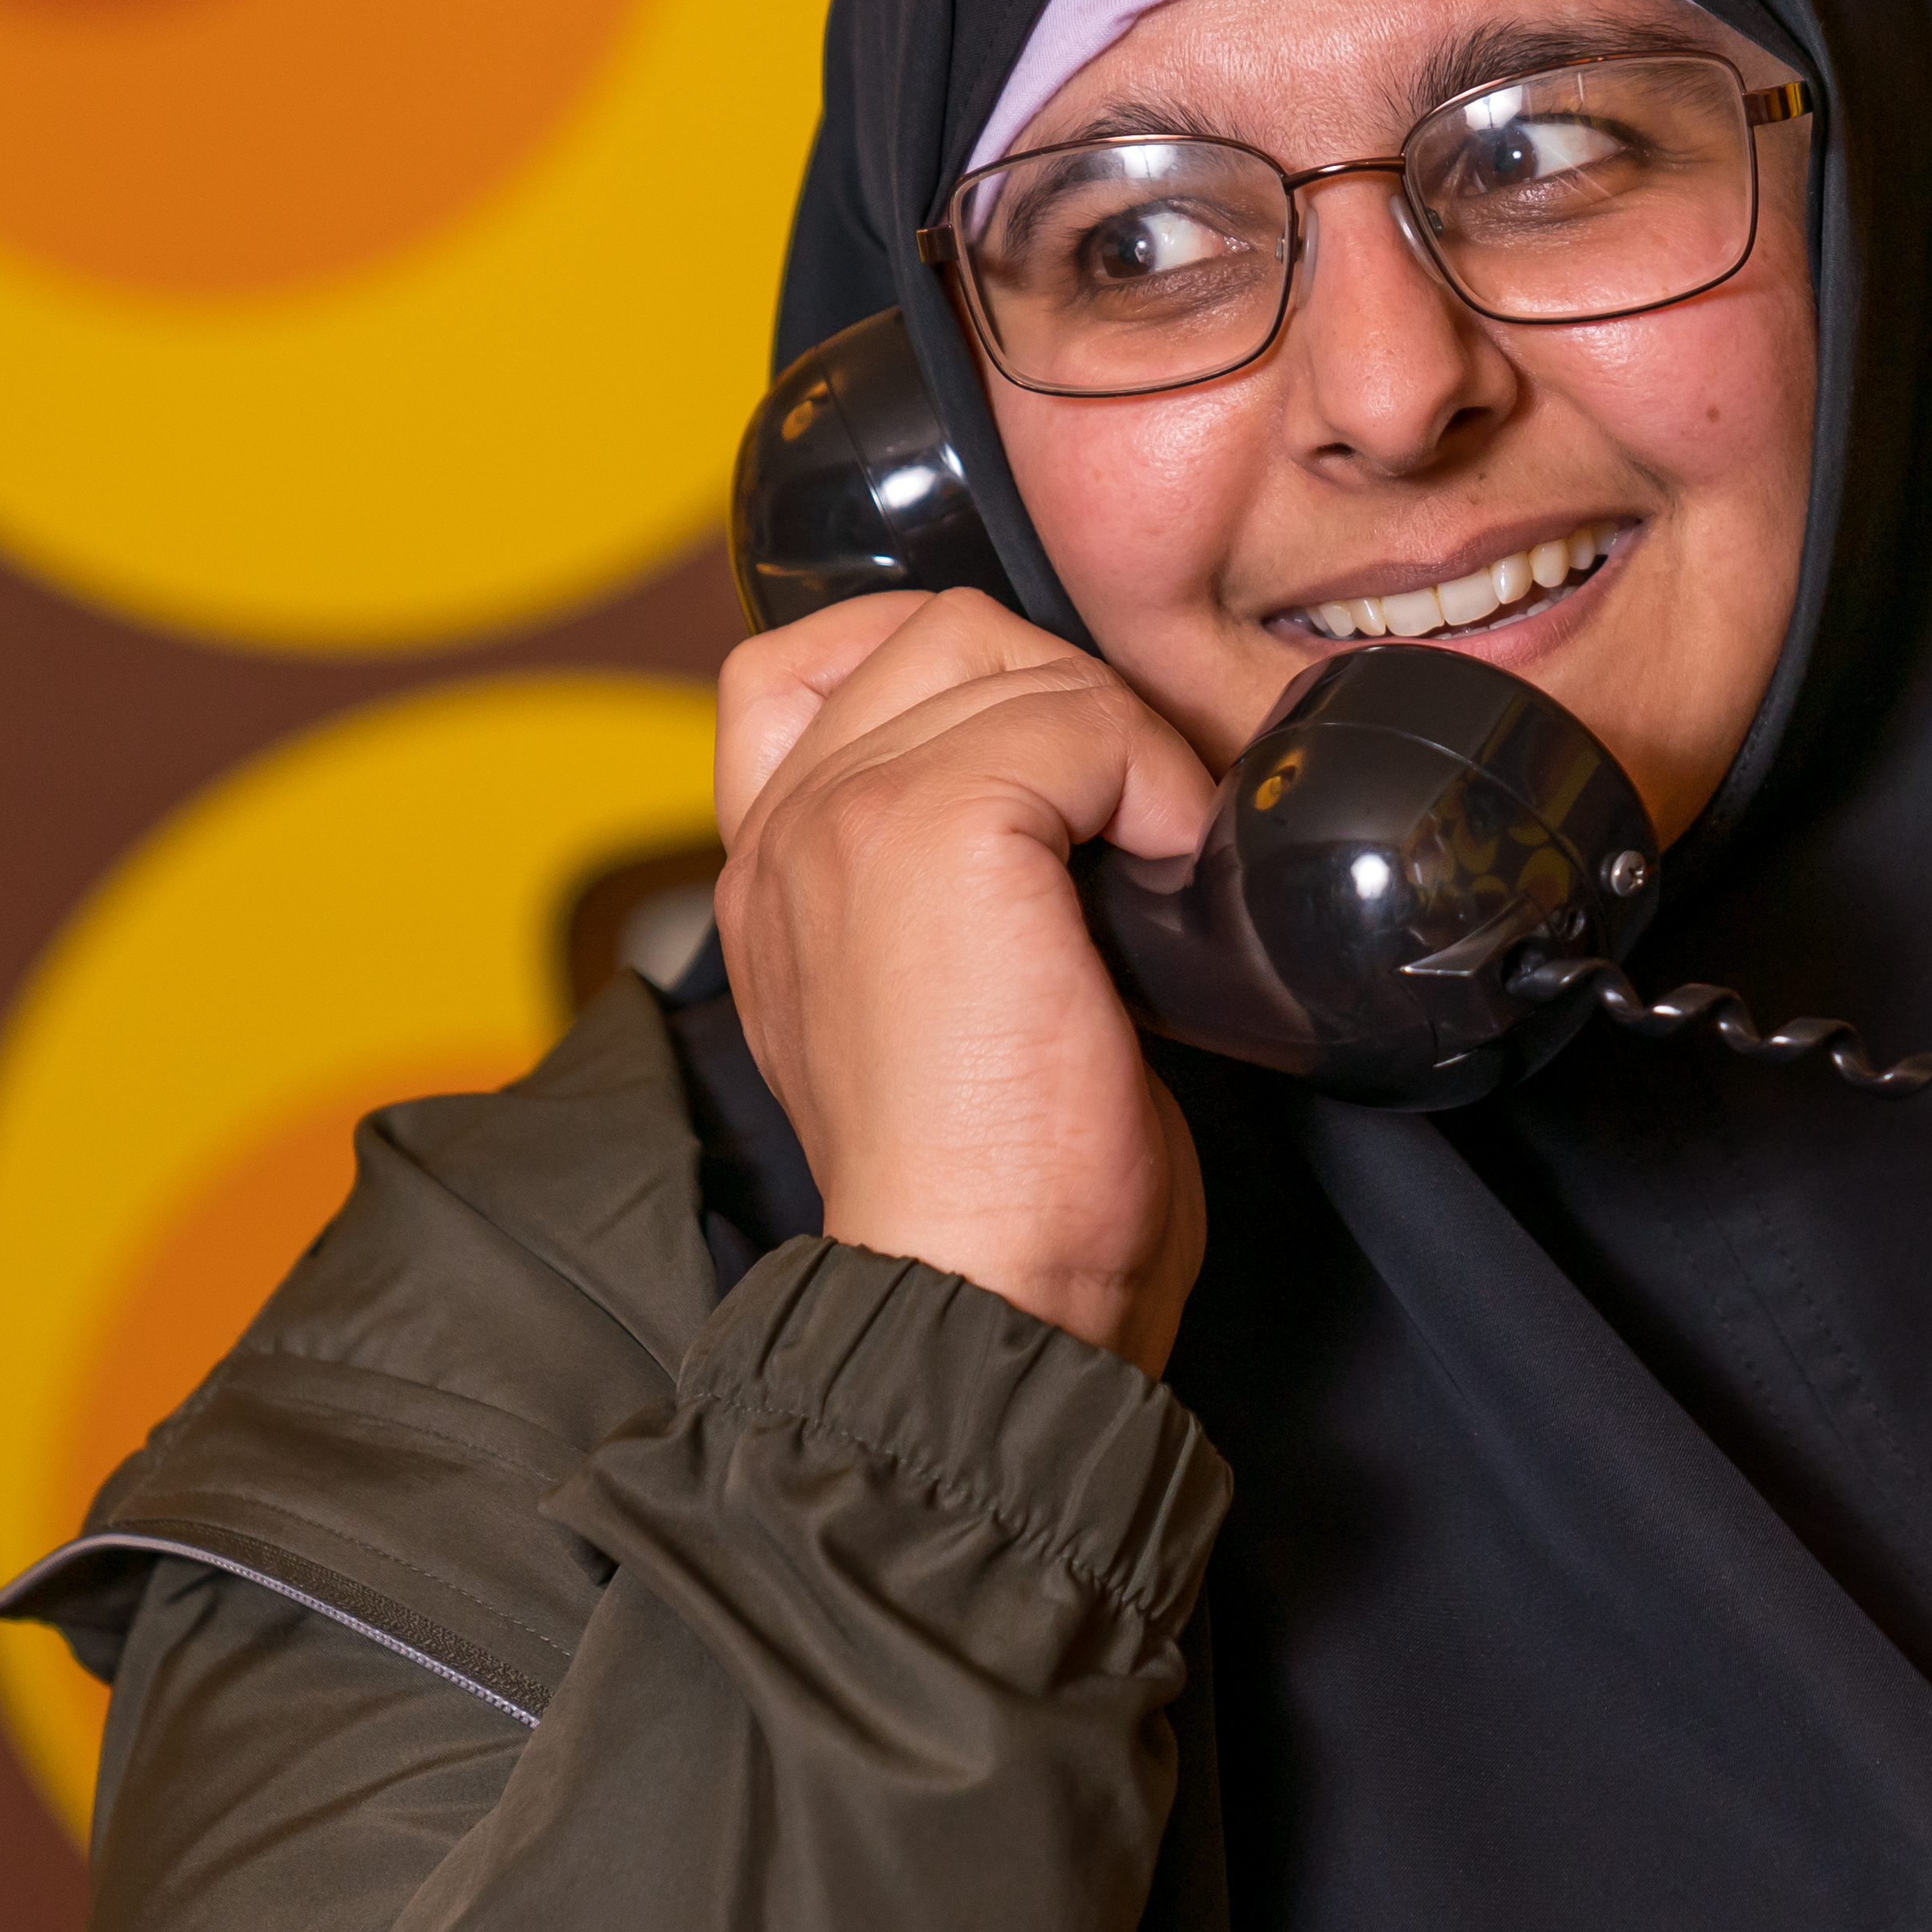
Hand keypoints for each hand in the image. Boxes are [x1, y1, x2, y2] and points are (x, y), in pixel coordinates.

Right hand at [712, 588, 1215, 1373]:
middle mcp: (783, 833)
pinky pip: (1080, 716)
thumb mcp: (950, 1017)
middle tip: (1134, 836)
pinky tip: (1162, 893)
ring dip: (1123, 749)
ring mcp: (845, 818)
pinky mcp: (932, 826)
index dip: (961, 677)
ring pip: (1014, 660)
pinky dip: (1157, 785)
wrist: (984, 1299)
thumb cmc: (1004, 1201)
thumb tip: (1086, 817)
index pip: (810, 661)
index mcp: (769, 878)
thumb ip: (957, 900)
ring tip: (1150, 875)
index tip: (1064, 786)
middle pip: (936, 631)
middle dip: (1069, 705)